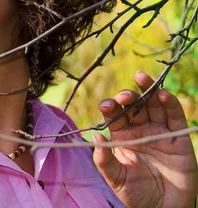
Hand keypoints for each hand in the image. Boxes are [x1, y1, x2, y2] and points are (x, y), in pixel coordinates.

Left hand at [93, 70, 196, 207]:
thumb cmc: (136, 194)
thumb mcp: (115, 178)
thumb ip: (104, 160)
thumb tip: (95, 138)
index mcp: (122, 135)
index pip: (115, 114)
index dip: (111, 106)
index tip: (107, 105)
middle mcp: (140, 129)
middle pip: (134, 105)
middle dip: (128, 96)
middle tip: (124, 97)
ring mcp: (159, 131)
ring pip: (154, 105)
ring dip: (148, 90)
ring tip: (142, 78)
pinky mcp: (177, 137)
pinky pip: (174, 116)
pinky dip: (170, 103)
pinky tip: (162, 94)